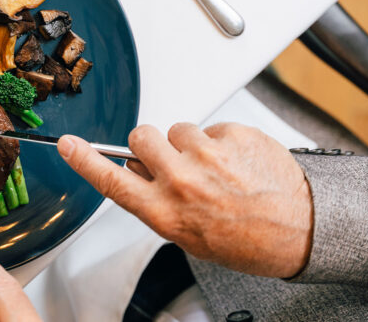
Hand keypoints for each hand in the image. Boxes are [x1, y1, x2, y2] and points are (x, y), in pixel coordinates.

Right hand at [58, 122, 312, 277]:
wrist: (298, 228)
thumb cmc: (247, 241)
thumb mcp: (190, 236)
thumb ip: (160, 203)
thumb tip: (143, 174)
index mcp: (166, 211)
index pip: (112, 181)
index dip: (85, 161)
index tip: (69, 144)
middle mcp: (182, 180)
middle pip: (141, 137)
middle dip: (151, 143)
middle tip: (171, 158)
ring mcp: (208, 155)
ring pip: (178, 129)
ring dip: (191, 143)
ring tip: (216, 168)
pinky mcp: (233, 134)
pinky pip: (213, 127)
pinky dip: (221, 142)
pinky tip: (238, 163)